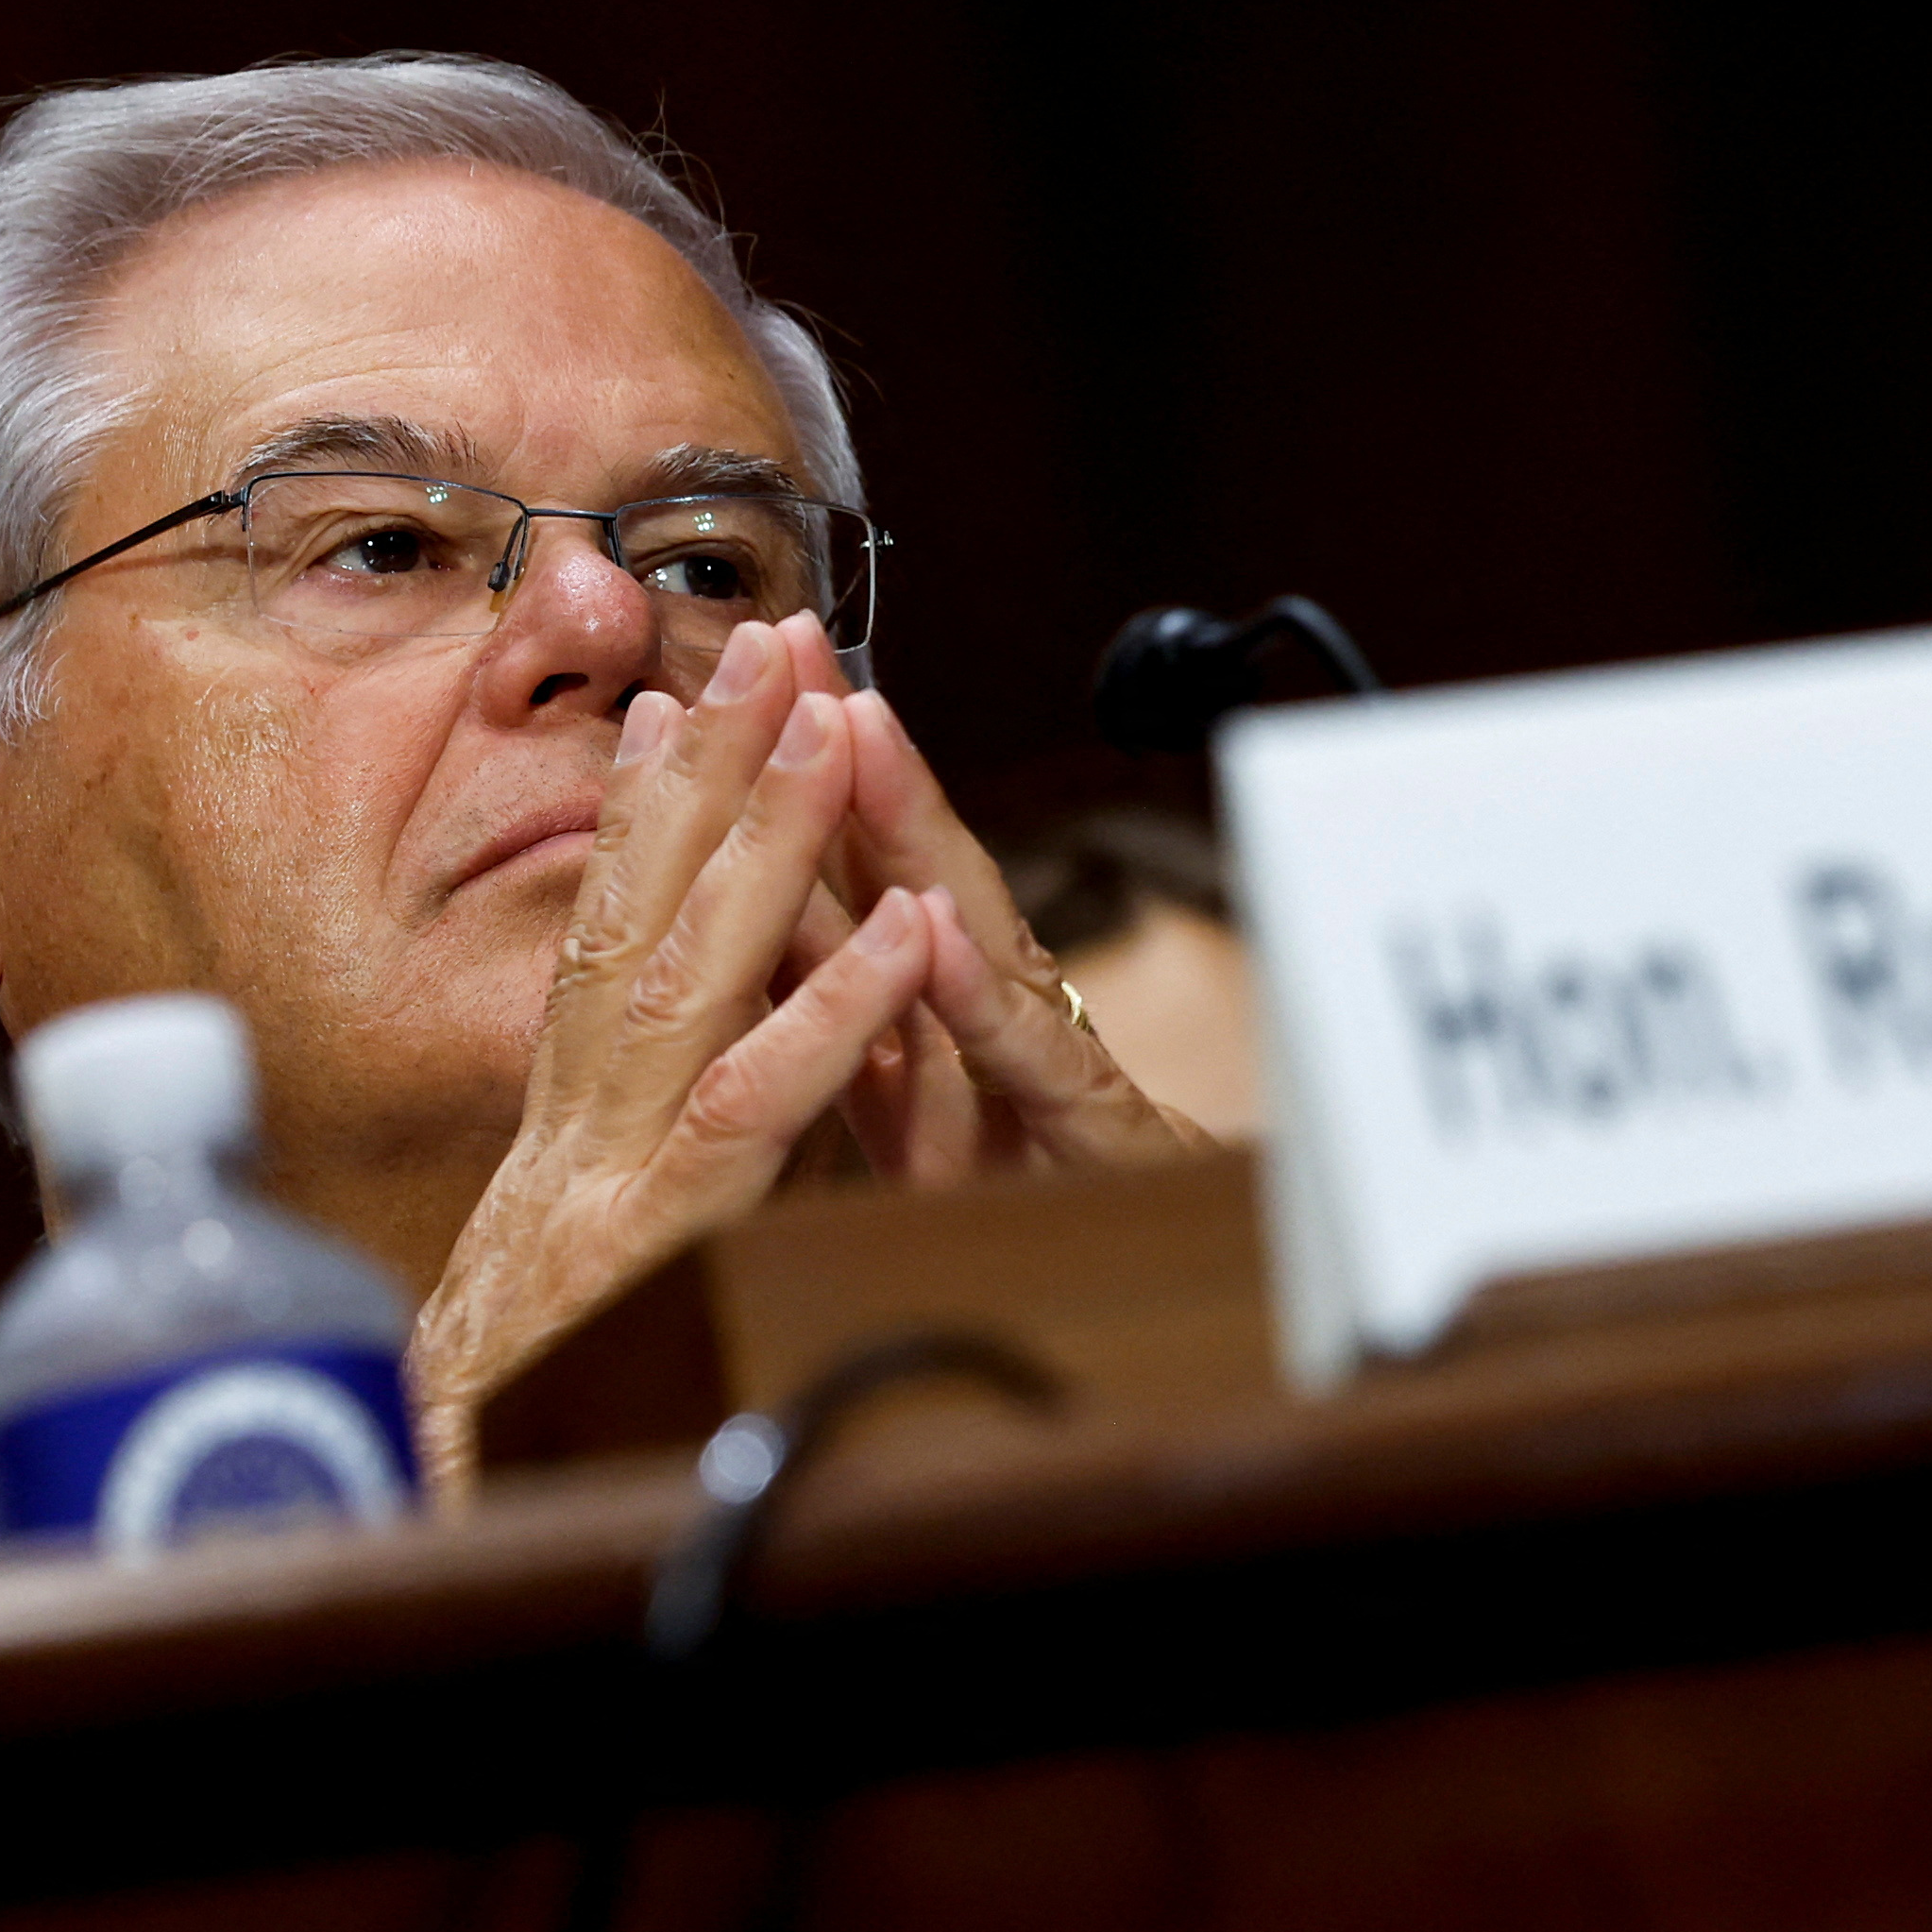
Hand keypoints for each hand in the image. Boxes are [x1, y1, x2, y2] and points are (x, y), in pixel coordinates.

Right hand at [404, 616, 936, 1493]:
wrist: (431, 1538)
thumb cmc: (523, 1414)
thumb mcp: (590, 1266)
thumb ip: (653, 1173)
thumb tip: (703, 1095)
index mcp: (565, 1121)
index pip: (603, 930)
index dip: (645, 809)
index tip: (685, 696)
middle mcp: (574, 1120)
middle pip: (641, 907)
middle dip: (715, 762)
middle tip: (775, 637)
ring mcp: (609, 1170)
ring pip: (696, 964)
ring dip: (770, 835)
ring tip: (836, 720)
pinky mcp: (661, 1241)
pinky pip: (761, 1105)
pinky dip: (833, 1009)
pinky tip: (901, 929)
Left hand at [783, 630, 1212, 1183]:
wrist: (1183, 1284)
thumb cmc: (1055, 1198)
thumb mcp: (927, 1115)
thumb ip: (861, 1028)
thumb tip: (769, 936)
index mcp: (947, 1017)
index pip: (868, 880)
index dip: (809, 778)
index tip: (748, 674)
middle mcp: (1002, 1015)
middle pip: (919, 870)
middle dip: (855, 755)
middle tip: (799, 646)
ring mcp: (1053, 1066)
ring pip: (978, 931)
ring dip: (916, 828)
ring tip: (859, 731)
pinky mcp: (1095, 1140)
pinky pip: (1028, 1065)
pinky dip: (981, 996)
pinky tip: (938, 933)